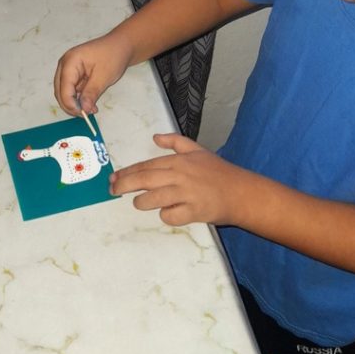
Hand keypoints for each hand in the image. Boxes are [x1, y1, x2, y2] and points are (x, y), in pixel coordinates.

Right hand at [54, 33, 131, 115]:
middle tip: (85, 115)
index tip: (82, 114)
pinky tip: (90, 104)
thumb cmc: (113, 55)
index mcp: (70, 61)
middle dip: (71, 105)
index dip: (70, 103)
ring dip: (75, 103)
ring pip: (65, 92)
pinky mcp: (75, 74)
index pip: (64, 87)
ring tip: (91, 109)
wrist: (121, 46)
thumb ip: (91, 93)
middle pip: (60, 91)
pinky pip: (73, 90)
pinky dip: (79, 98)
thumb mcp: (103, 76)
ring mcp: (69, 69)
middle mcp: (65, 65)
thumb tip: (83, 109)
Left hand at [109, 133, 238, 225]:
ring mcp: (186, 194)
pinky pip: (169, 216)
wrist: (241, 192)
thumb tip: (155, 136)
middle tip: (113, 191)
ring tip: (140, 202)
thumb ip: (176, 141)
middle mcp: (180, 175)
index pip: (146, 166)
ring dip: (142, 202)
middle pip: (144, 180)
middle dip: (124, 185)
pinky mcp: (193, 212)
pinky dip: (166, 215)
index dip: (127, 172)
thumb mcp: (198, 150)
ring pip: (152, 199)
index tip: (114, 178)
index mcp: (179, 161)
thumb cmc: (218, 172)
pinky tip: (169, 212)